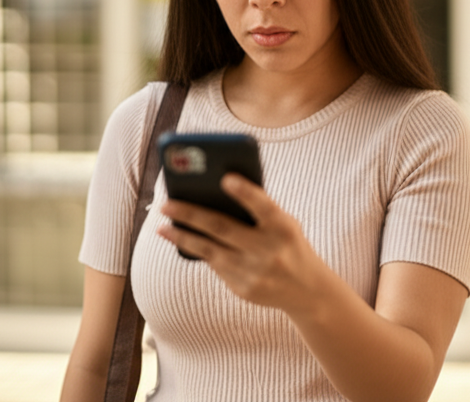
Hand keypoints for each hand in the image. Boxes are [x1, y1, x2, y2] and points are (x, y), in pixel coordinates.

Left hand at [157, 174, 323, 313]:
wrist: (307, 290)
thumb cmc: (289, 244)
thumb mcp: (285, 224)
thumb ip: (258, 211)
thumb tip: (213, 195)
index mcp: (284, 228)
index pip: (264, 207)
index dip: (246, 192)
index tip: (225, 177)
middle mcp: (269, 251)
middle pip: (223, 228)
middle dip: (190, 214)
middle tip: (166, 204)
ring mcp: (255, 273)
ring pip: (210, 251)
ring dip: (182, 237)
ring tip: (162, 227)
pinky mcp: (244, 290)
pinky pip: (216, 266)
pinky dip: (201, 251)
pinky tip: (185, 241)